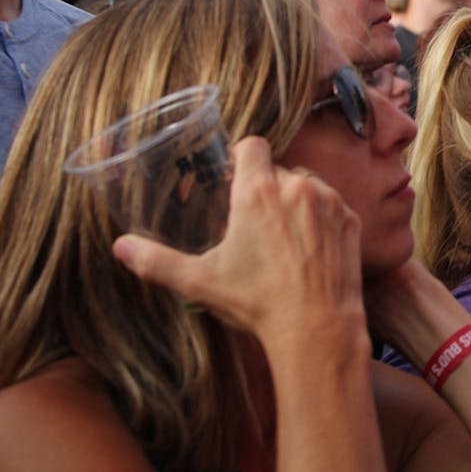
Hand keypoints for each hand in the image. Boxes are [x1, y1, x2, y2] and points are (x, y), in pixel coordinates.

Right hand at [112, 137, 364, 347]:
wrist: (318, 326)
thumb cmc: (257, 302)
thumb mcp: (199, 282)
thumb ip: (156, 261)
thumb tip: (119, 247)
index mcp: (258, 191)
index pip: (251, 145)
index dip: (242, 158)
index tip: (234, 177)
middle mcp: (297, 185)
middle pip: (277, 170)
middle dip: (265, 189)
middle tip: (253, 223)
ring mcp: (329, 200)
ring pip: (307, 185)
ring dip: (295, 202)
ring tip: (282, 239)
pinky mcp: (351, 218)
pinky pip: (332, 205)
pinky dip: (321, 219)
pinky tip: (309, 249)